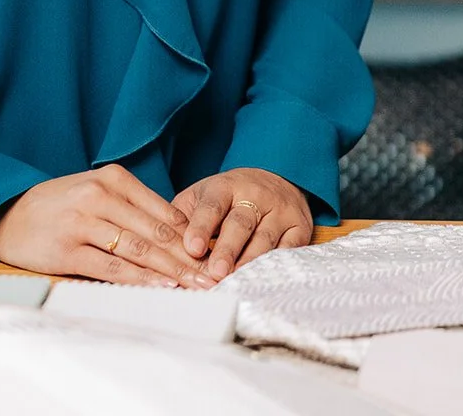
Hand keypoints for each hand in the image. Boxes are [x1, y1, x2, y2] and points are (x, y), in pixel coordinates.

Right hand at [0, 164, 220, 287]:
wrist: (9, 214)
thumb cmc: (61, 206)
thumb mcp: (96, 193)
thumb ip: (133, 208)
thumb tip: (179, 236)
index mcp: (112, 178)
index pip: (162, 211)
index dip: (191, 237)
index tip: (214, 257)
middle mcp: (98, 195)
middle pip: (154, 231)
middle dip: (188, 258)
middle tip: (213, 278)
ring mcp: (83, 221)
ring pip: (137, 249)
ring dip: (170, 270)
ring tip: (194, 286)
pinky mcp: (69, 249)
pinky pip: (111, 266)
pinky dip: (138, 278)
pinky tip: (158, 286)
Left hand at [171, 168, 312, 280]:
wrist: (276, 179)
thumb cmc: (228, 198)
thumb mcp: (203, 196)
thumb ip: (184, 218)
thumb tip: (162, 246)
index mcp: (226, 186)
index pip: (212, 205)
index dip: (202, 226)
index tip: (191, 247)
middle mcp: (255, 195)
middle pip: (240, 223)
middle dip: (227, 249)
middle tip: (215, 272)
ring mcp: (280, 212)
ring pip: (265, 239)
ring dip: (249, 263)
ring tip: (235, 283)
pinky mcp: (300, 228)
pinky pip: (289, 250)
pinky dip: (275, 267)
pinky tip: (263, 281)